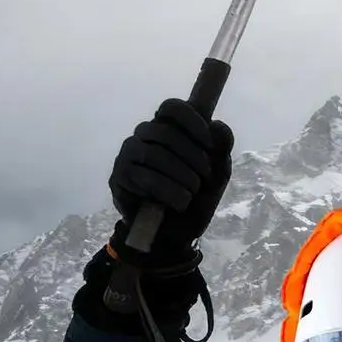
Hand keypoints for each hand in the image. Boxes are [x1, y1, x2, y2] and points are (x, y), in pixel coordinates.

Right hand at [109, 99, 233, 255]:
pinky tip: (178, 203)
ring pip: (153, 153)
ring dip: (180, 175)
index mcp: (169, 128)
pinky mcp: (119, 176)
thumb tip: (217, 125)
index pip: (173, 108)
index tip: (209, 143)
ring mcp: (128, 154)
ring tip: (192, 193)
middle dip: (192, 156)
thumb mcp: (219, 172)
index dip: (192, 121)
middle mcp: (145, 135)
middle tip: (205, 177)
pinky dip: (166, 191)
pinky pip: (142, 176)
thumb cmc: (196, 196)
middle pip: (165, 131)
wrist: (177, 233)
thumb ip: (222, 146)